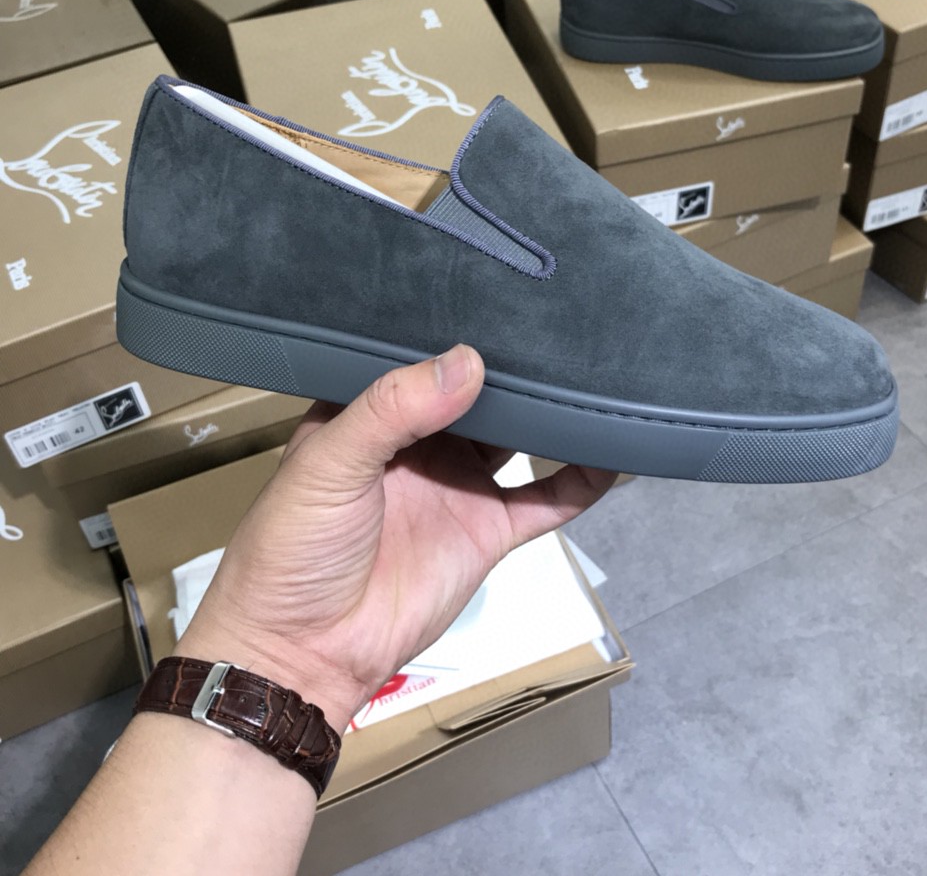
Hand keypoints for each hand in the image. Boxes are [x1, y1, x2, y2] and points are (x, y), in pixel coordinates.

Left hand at [175, 345, 616, 732]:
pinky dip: (582, 478)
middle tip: (563, 320)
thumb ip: (393, 409)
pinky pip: (546, 499)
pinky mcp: (489, 531)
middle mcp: (422, 443)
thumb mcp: (328, 463)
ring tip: (595, 369)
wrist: (305, 654)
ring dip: (552, 412)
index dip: (456, 327)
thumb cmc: (295, 547)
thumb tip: (470, 362)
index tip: (504, 288)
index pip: (422, 359)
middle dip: (515, 363)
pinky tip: (616, 451)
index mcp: (372, 414)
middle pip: (480, 394)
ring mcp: (460, 486)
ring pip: (520, 438)